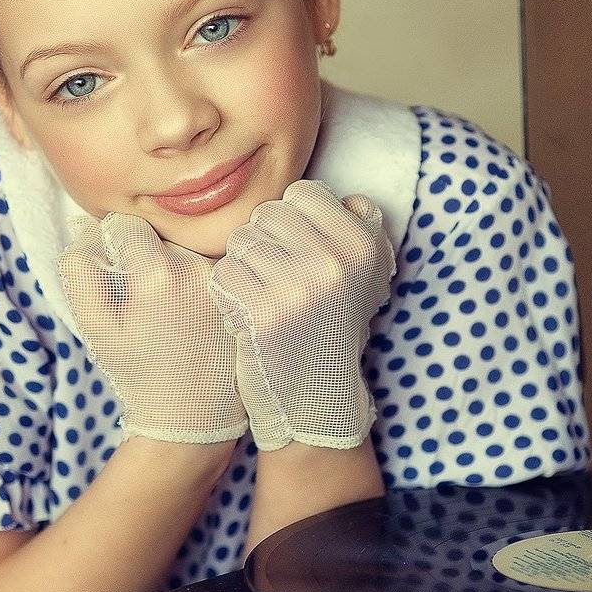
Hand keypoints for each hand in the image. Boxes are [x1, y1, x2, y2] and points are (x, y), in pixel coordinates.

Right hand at [58, 211, 248, 444]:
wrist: (193, 418)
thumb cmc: (142, 375)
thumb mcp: (96, 328)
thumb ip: (80, 272)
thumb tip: (85, 232)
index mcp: (160, 276)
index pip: (128, 226)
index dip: (114, 244)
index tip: (117, 269)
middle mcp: (201, 271)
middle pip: (162, 233)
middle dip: (147, 253)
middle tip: (144, 293)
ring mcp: (229, 281)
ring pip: (191, 246)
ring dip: (178, 262)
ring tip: (173, 303)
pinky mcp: (248, 292)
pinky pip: (218, 263)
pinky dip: (204, 276)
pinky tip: (197, 308)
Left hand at [207, 180, 395, 450]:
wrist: (315, 398)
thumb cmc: (333, 326)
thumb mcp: (367, 274)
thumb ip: (359, 225)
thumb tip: (343, 196)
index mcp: (362, 244)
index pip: (303, 193)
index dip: (293, 219)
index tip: (299, 250)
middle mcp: (334, 262)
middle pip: (268, 213)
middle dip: (265, 240)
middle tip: (277, 277)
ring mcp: (296, 287)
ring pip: (241, 240)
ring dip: (244, 265)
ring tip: (263, 294)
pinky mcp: (261, 312)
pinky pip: (224, 272)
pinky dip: (228, 292)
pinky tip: (246, 312)